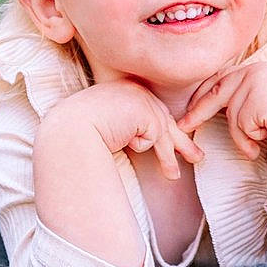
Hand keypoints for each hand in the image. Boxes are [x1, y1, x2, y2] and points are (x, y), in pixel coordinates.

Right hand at [49, 80, 205, 181]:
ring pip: (163, 132)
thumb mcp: (108, 125)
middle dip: (181, 141)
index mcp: (125, 91)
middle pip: (165, 119)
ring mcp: (142, 98)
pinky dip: (141, 146)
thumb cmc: (79, 131)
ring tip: (173, 176)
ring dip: (170, 157)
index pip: (152, 111)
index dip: (167, 130)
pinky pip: (153, 138)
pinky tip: (129, 145)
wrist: (70, 127)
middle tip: (197, 157)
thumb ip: (127, 127)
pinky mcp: (146, 111)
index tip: (178, 145)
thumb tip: (144, 140)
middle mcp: (135, 90)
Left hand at [176, 61, 266, 161]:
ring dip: (242, 136)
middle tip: (182, 126)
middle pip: (216, 89)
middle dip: (196, 110)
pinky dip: (250, 139)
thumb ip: (255, 98)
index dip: (205, 93)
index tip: (192, 108)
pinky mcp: (255, 97)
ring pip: (231, 114)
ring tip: (261, 144)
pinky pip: (239, 125)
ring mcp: (255, 81)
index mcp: (262, 69)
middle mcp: (256, 70)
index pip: (224, 78)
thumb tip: (227, 108)